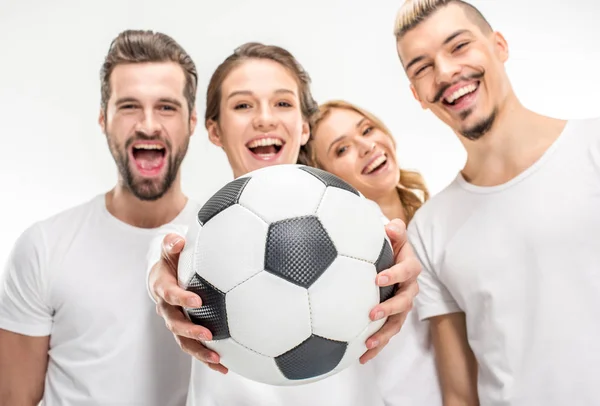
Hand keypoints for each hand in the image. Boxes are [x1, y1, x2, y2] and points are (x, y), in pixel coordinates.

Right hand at [148, 233, 227, 373]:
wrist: (163, 275)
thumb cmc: (171, 260)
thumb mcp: (170, 249)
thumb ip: (172, 244)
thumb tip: (178, 241)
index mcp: (162, 288)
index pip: (169, 294)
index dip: (181, 298)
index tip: (197, 301)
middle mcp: (166, 309)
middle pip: (175, 324)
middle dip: (190, 331)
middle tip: (208, 335)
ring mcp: (175, 322)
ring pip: (183, 341)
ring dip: (199, 351)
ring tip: (217, 359)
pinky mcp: (185, 331)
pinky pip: (194, 347)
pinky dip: (207, 358)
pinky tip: (224, 366)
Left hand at [360, 218, 420, 363]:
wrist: (394, 257)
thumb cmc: (391, 245)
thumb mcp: (394, 235)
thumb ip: (395, 230)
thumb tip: (390, 226)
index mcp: (409, 268)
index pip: (407, 271)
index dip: (395, 274)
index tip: (378, 279)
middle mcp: (409, 289)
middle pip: (405, 302)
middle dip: (390, 309)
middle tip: (372, 313)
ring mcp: (402, 306)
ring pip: (397, 323)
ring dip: (384, 334)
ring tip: (368, 343)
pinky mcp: (392, 318)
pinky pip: (387, 334)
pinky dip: (377, 347)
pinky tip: (361, 358)